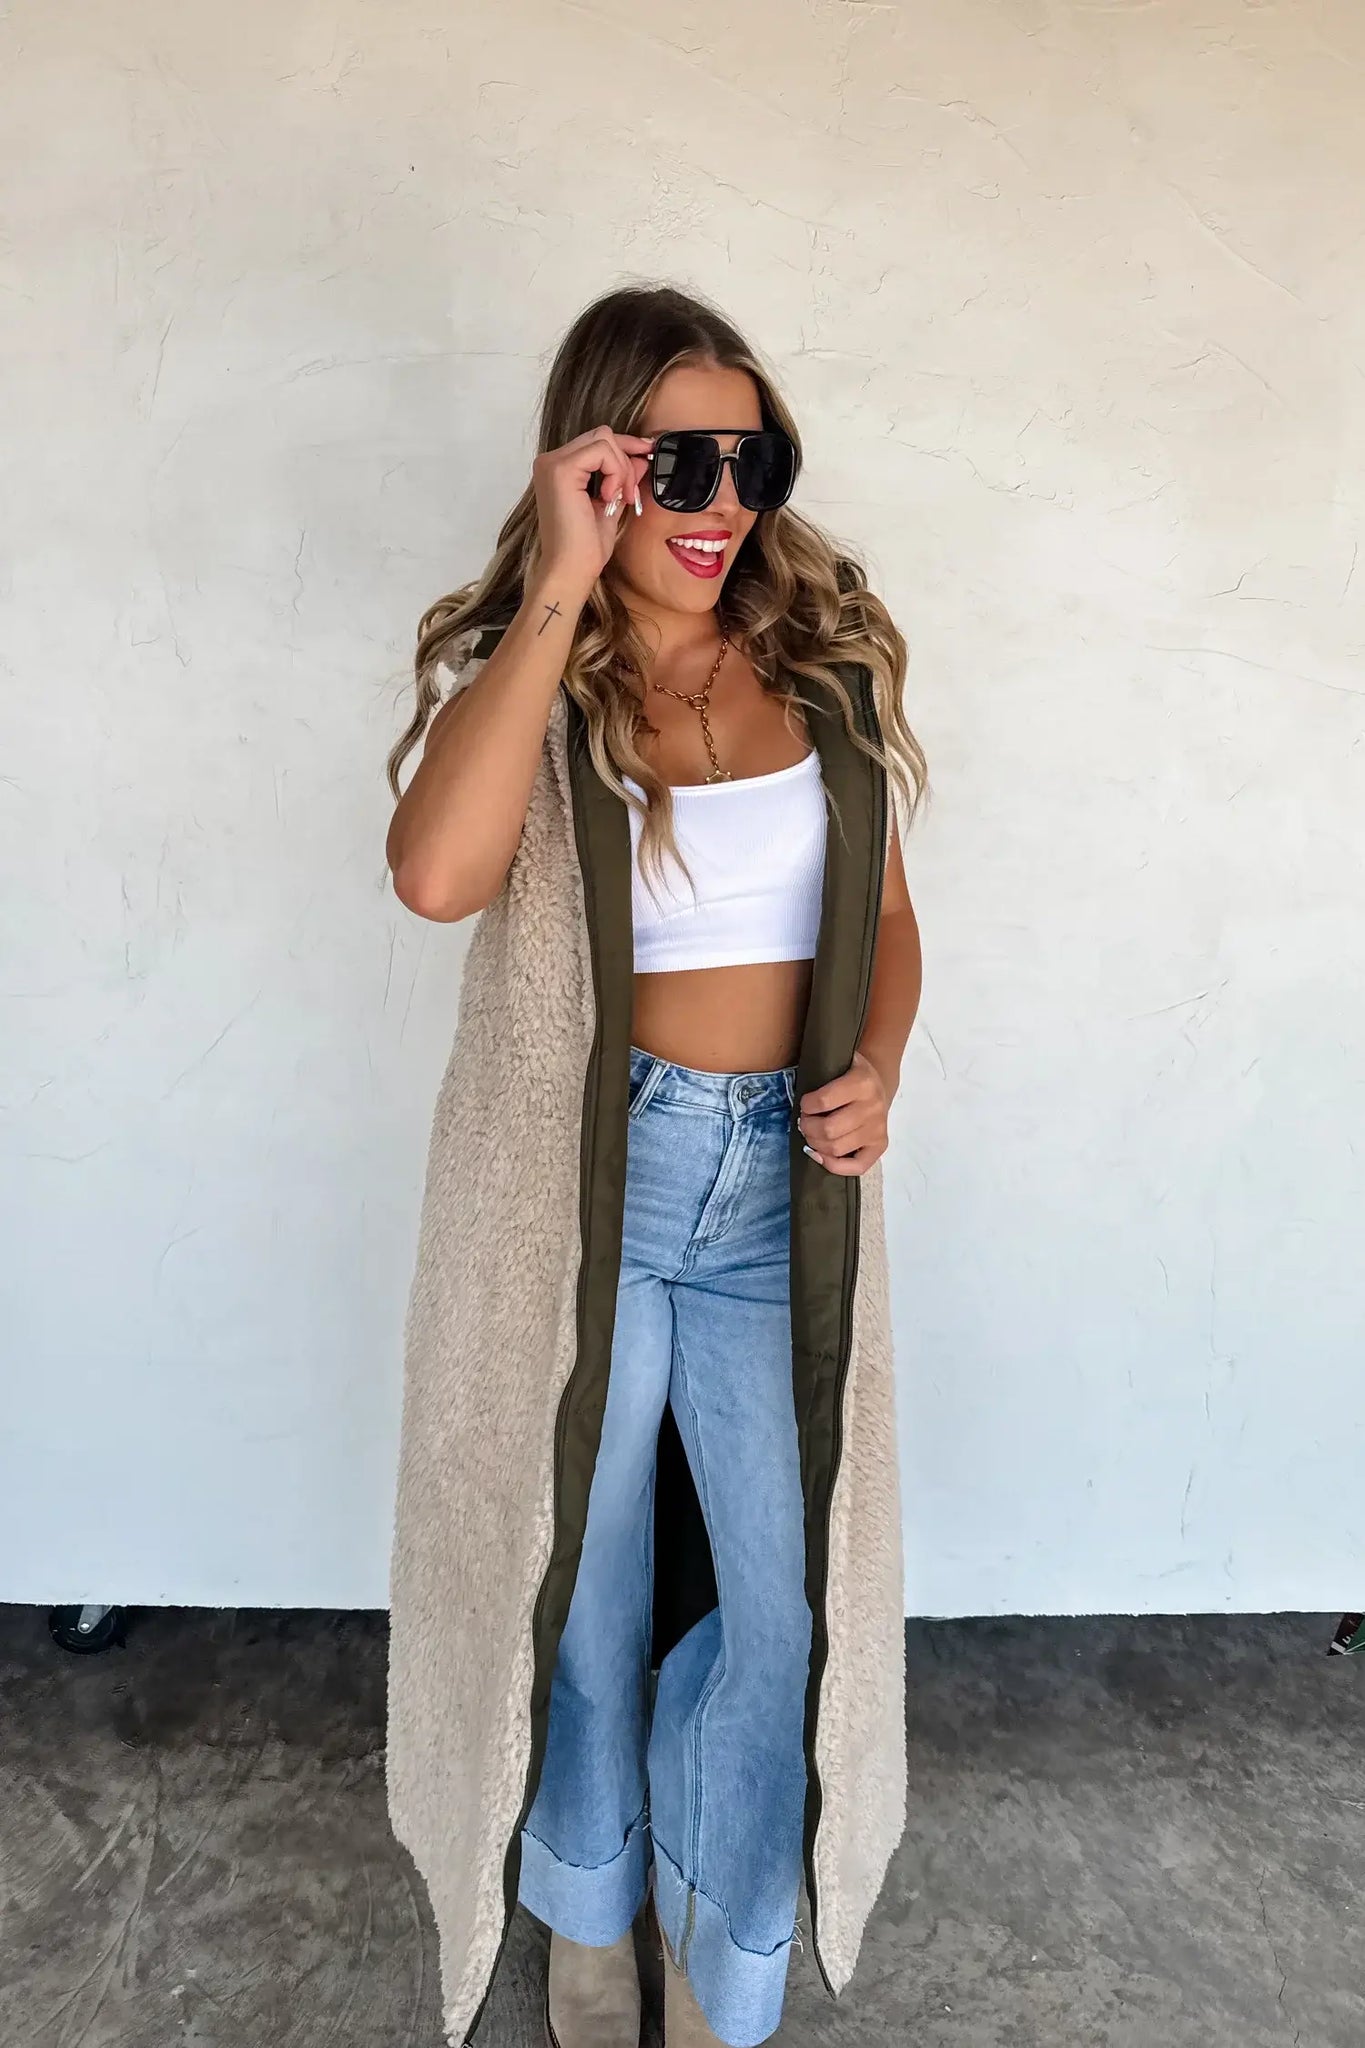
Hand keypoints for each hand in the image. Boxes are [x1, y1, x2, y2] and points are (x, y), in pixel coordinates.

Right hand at [532, 423, 654, 596]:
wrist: (571, 570)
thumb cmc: (585, 547)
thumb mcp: (611, 504)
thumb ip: (622, 479)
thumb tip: (640, 458)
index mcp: (559, 469)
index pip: (596, 442)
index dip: (624, 448)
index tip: (647, 455)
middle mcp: (550, 461)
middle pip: (601, 435)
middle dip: (625, 460)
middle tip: (630, 494)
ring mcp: (552, 463)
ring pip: (604, 439)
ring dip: (622, 469)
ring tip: (620, 499)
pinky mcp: (560, 469)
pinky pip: (602, 450)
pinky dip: (615, 472)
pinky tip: (609, 497)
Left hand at [796, 1050, 890, 1175]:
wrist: (877, 1083)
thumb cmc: (849, 1074)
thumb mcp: (837, 1063)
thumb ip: (819, 1073)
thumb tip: (795, 1098)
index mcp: (862, 1082)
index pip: (823, 1101)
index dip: (806, 1105)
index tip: (804, 1104)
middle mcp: (874, 1107)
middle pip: (829, 1130)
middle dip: (808, 1127)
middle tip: (804, 1122)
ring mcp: (878, 1129)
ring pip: (837, 1149)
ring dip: (815, 1144)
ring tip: (811, 1134)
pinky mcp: (880, 1145)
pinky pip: (856, 1167)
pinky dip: (833, 1165)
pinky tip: (820, 1154)